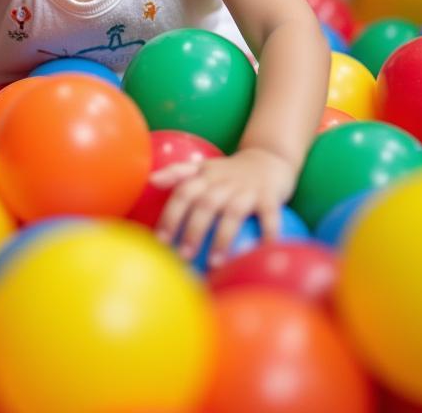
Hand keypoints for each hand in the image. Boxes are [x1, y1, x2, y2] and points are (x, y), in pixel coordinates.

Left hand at [152, 148, 298, 268]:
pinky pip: (270, 216)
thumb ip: (179, 173)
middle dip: (193, 230)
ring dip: (222, 238)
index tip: (161, 241)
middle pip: (205, 204)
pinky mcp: (270, 196)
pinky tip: (262, 253)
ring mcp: (247, 189)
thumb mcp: (204, 167)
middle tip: (183, 256)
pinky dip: (268, 233)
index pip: (183, 193)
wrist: (268, 158)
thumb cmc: (229, 171)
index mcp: (205, 175)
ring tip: (214, 263)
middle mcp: (224, 181)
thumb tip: (151, 180)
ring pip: (233, 213)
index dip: (171, 216)